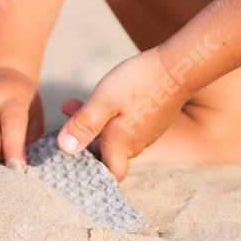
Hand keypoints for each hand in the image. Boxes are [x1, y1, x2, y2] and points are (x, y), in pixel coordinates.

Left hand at [55, 48, 191, 180]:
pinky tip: (103, 99)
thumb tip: (64, 149)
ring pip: (115, 136)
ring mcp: (147, 131)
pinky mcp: (153, 118)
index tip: (74, 154)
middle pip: (107, 152)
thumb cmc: (138, 83)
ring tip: (74, 103)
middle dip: (84, 138)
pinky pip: (127, 125)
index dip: (94, 170)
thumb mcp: (103, 101)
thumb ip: (84, 125)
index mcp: (122, 144)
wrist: (177, 67)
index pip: (110, 173)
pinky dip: (110, 117)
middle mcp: (137, 143)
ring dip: (94, 124)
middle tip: (66, 117)